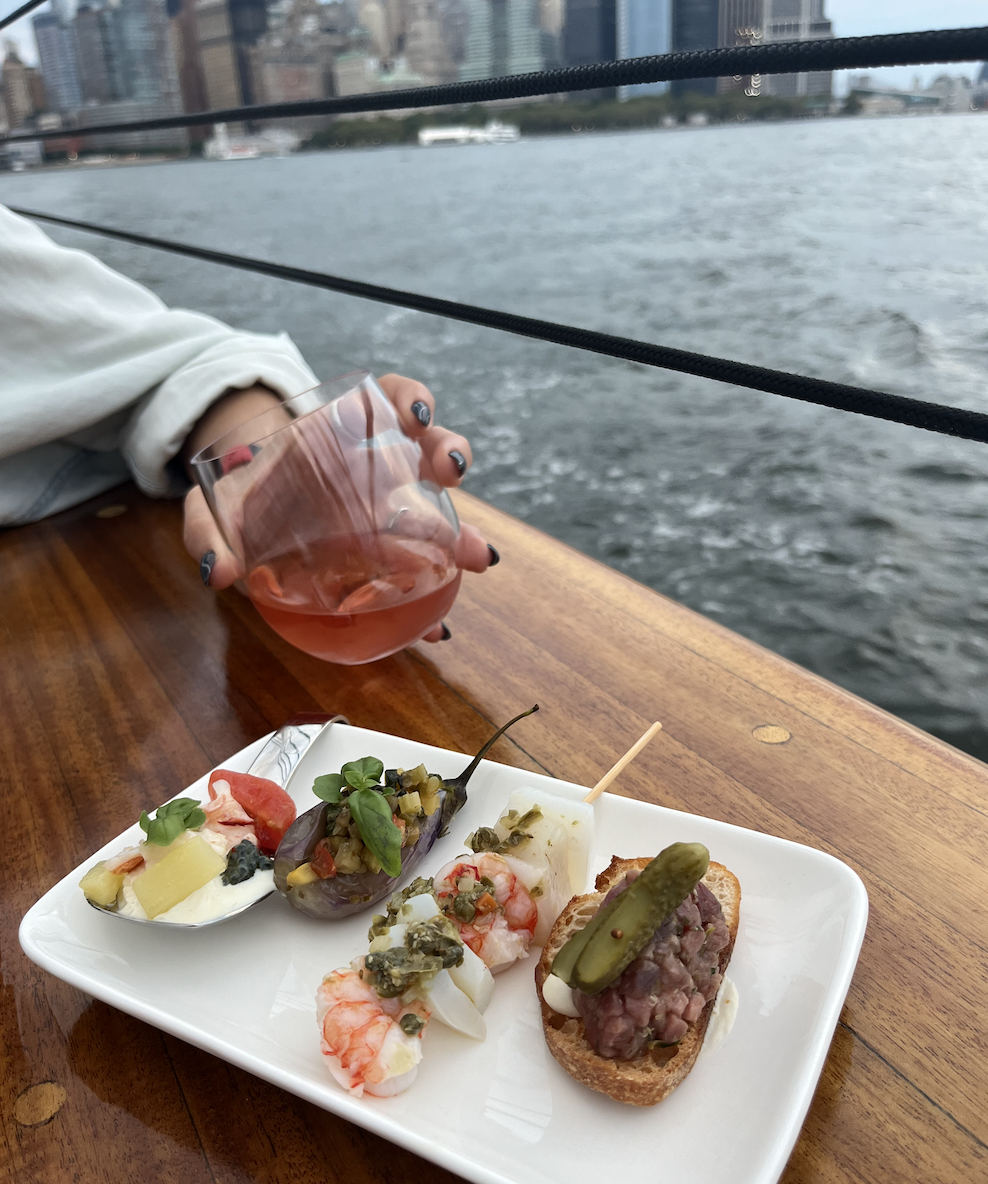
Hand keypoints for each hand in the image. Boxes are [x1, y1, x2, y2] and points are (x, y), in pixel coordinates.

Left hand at [181, 376, 496, 642]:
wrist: (247, 521)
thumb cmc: (239, 498)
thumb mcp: (215, 506)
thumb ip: (208, 531)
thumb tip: (222, 573)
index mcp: (340, 433)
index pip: (389, 398)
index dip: (411, 398)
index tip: (418, 416)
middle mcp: (378, 463)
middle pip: (430, 445)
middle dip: (452, 455)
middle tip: (452, 473)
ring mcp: (392, 504)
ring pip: (440, 509)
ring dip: (464, 524)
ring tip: (476, 553)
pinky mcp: (393, 546)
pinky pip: (425, 562)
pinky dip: (433, 592)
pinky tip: (439, 622)